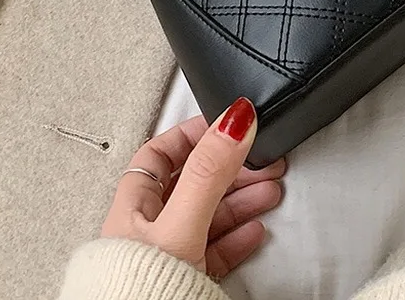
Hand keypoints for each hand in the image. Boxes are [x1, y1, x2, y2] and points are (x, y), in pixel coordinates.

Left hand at [101, 98, 284, 277]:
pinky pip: (215, 250)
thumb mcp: (181, 222)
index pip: (160, 154)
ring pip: (209, 215)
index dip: (193, 135)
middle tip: (263, 158)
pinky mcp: (185, 282)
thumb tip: (234, 120)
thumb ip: (209, 171)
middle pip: (194, 182)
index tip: (227, 126)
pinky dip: (239, 236)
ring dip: (242, 198)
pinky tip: (255, 231)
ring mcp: (168, 256)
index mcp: (134, 207)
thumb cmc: (140, 293)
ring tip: (270, 189)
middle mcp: (148, 229)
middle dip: (232, 166)